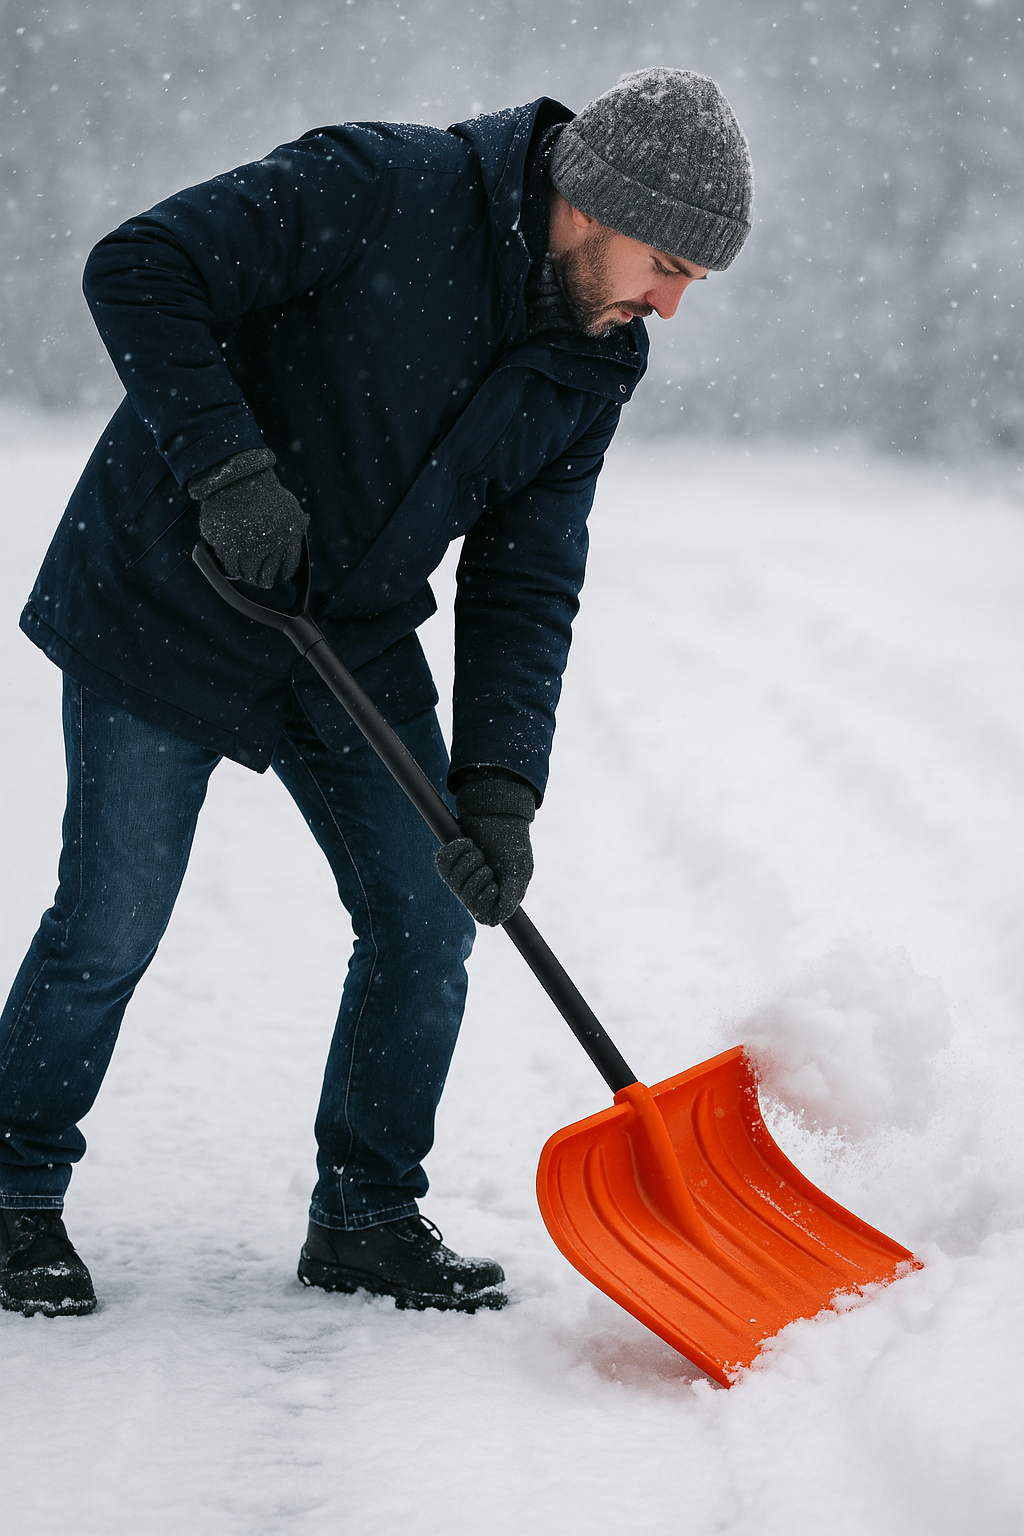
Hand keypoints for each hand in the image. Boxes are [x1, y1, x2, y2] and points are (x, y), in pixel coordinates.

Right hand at [188, 448, 308, 587]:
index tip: (277, 574)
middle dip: (262, 579)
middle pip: (265, 579)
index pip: (286, 570)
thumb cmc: (265, 492)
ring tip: (245, 571)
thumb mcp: (290, 506)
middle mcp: (268, 546)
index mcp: (287, 539)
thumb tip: (305, 523)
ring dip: (246, 575)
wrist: (237, 478)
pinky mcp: (225, 546)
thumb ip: (299, 521)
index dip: (281, 574)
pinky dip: (230, 569)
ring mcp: (245, 548)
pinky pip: (228, 568)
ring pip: (246, 576)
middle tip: (258, 577)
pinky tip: (232, 564)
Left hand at [435, 770, 536, 925]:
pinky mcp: (448, 862)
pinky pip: (442, 863)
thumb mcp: (519, 872)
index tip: (493, 884)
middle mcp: (476, 891)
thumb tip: (498, 919)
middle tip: (487, 862)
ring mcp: (459, 878)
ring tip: (478, 850)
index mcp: (496, 898)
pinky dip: (454, 849)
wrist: (499, 816)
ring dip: (468, 860)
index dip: (485, 898)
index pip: (484, 915)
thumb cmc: (513, 846)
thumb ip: (510, 897)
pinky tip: (466, 842)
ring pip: (453, 880)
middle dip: (478, 874)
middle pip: (467, 896)